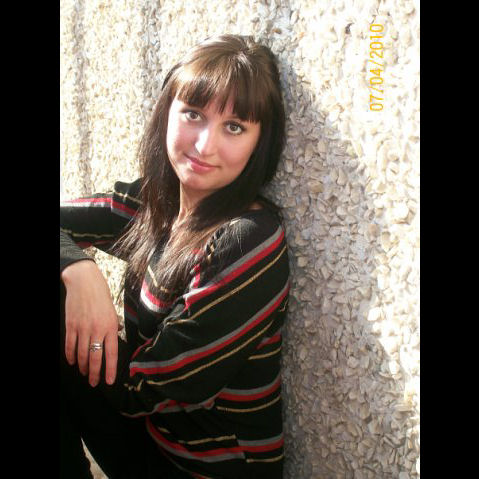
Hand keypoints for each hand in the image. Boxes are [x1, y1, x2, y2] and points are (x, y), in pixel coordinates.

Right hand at [61, 260, 117, 386]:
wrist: (84, 282)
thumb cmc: (101, 295)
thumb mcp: (113, 310)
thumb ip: (112, 326)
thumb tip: (113, 338)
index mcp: (110, 326)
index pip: (111, 353)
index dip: (110, 370)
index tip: (109, 381)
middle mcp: (97, 329)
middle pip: (95, 358)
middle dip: (95, 374)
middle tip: (94, 383)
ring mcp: (82, 328)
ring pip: (81, 355)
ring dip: (83, 367)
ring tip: (85, 373)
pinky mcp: (70, 326)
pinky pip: (70, 346)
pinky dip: (70, 356)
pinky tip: (73, 362)